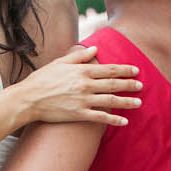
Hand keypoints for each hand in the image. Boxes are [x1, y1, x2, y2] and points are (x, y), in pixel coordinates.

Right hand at [14, 46, 141, 127]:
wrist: (29, 99)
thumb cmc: (42, 79)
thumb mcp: (60, 62)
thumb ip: (79, 56)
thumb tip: (95, 49)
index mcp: (82, 70)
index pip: (109, 69)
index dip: (125, 69)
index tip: (135, 70)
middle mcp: (85, 85)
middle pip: (114, 84)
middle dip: (129, 84)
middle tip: (141, 85)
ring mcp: (83, 100)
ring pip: (111, 100)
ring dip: (126, 101)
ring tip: (138, 102)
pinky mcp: (79, 114)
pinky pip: (100, 117)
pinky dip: (113, 119)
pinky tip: (124, 121)